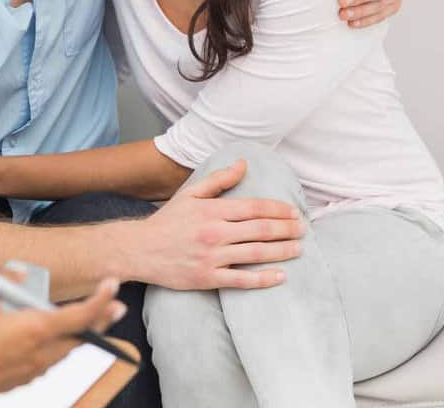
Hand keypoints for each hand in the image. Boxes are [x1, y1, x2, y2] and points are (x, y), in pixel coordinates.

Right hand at [0, 277, 124, 406]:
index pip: (79, 316)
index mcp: (31, 330)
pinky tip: (42, 337)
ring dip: (75, 334)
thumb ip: (3, 284)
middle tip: (114, 306)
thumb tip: (18, 276)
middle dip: (99, 320)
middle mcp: (37, 354)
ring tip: (82, 320)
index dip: (100, 300)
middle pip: (79, 337)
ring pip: (63, 351)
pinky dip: (53, 347)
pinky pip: (45, 362)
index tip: (113, 285)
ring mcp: (28, 371)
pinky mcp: (17, 381)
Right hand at [118, 158, 304, 289]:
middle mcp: (214, 233)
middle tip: (303, 230)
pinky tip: (281, 275)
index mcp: (212, 210)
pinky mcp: (207, 278)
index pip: (254, 208)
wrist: (140, 249)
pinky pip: (242, 279)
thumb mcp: (190, 194)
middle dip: (287, 229)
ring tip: (299, 249)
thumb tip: (243, 163)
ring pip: (256, 254)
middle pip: (261, 230)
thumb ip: (218, 180)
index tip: (294, 212)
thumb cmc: (167, 221)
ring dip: (282, 251)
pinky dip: (264, 278)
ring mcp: (212, 257)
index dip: (278, 209)